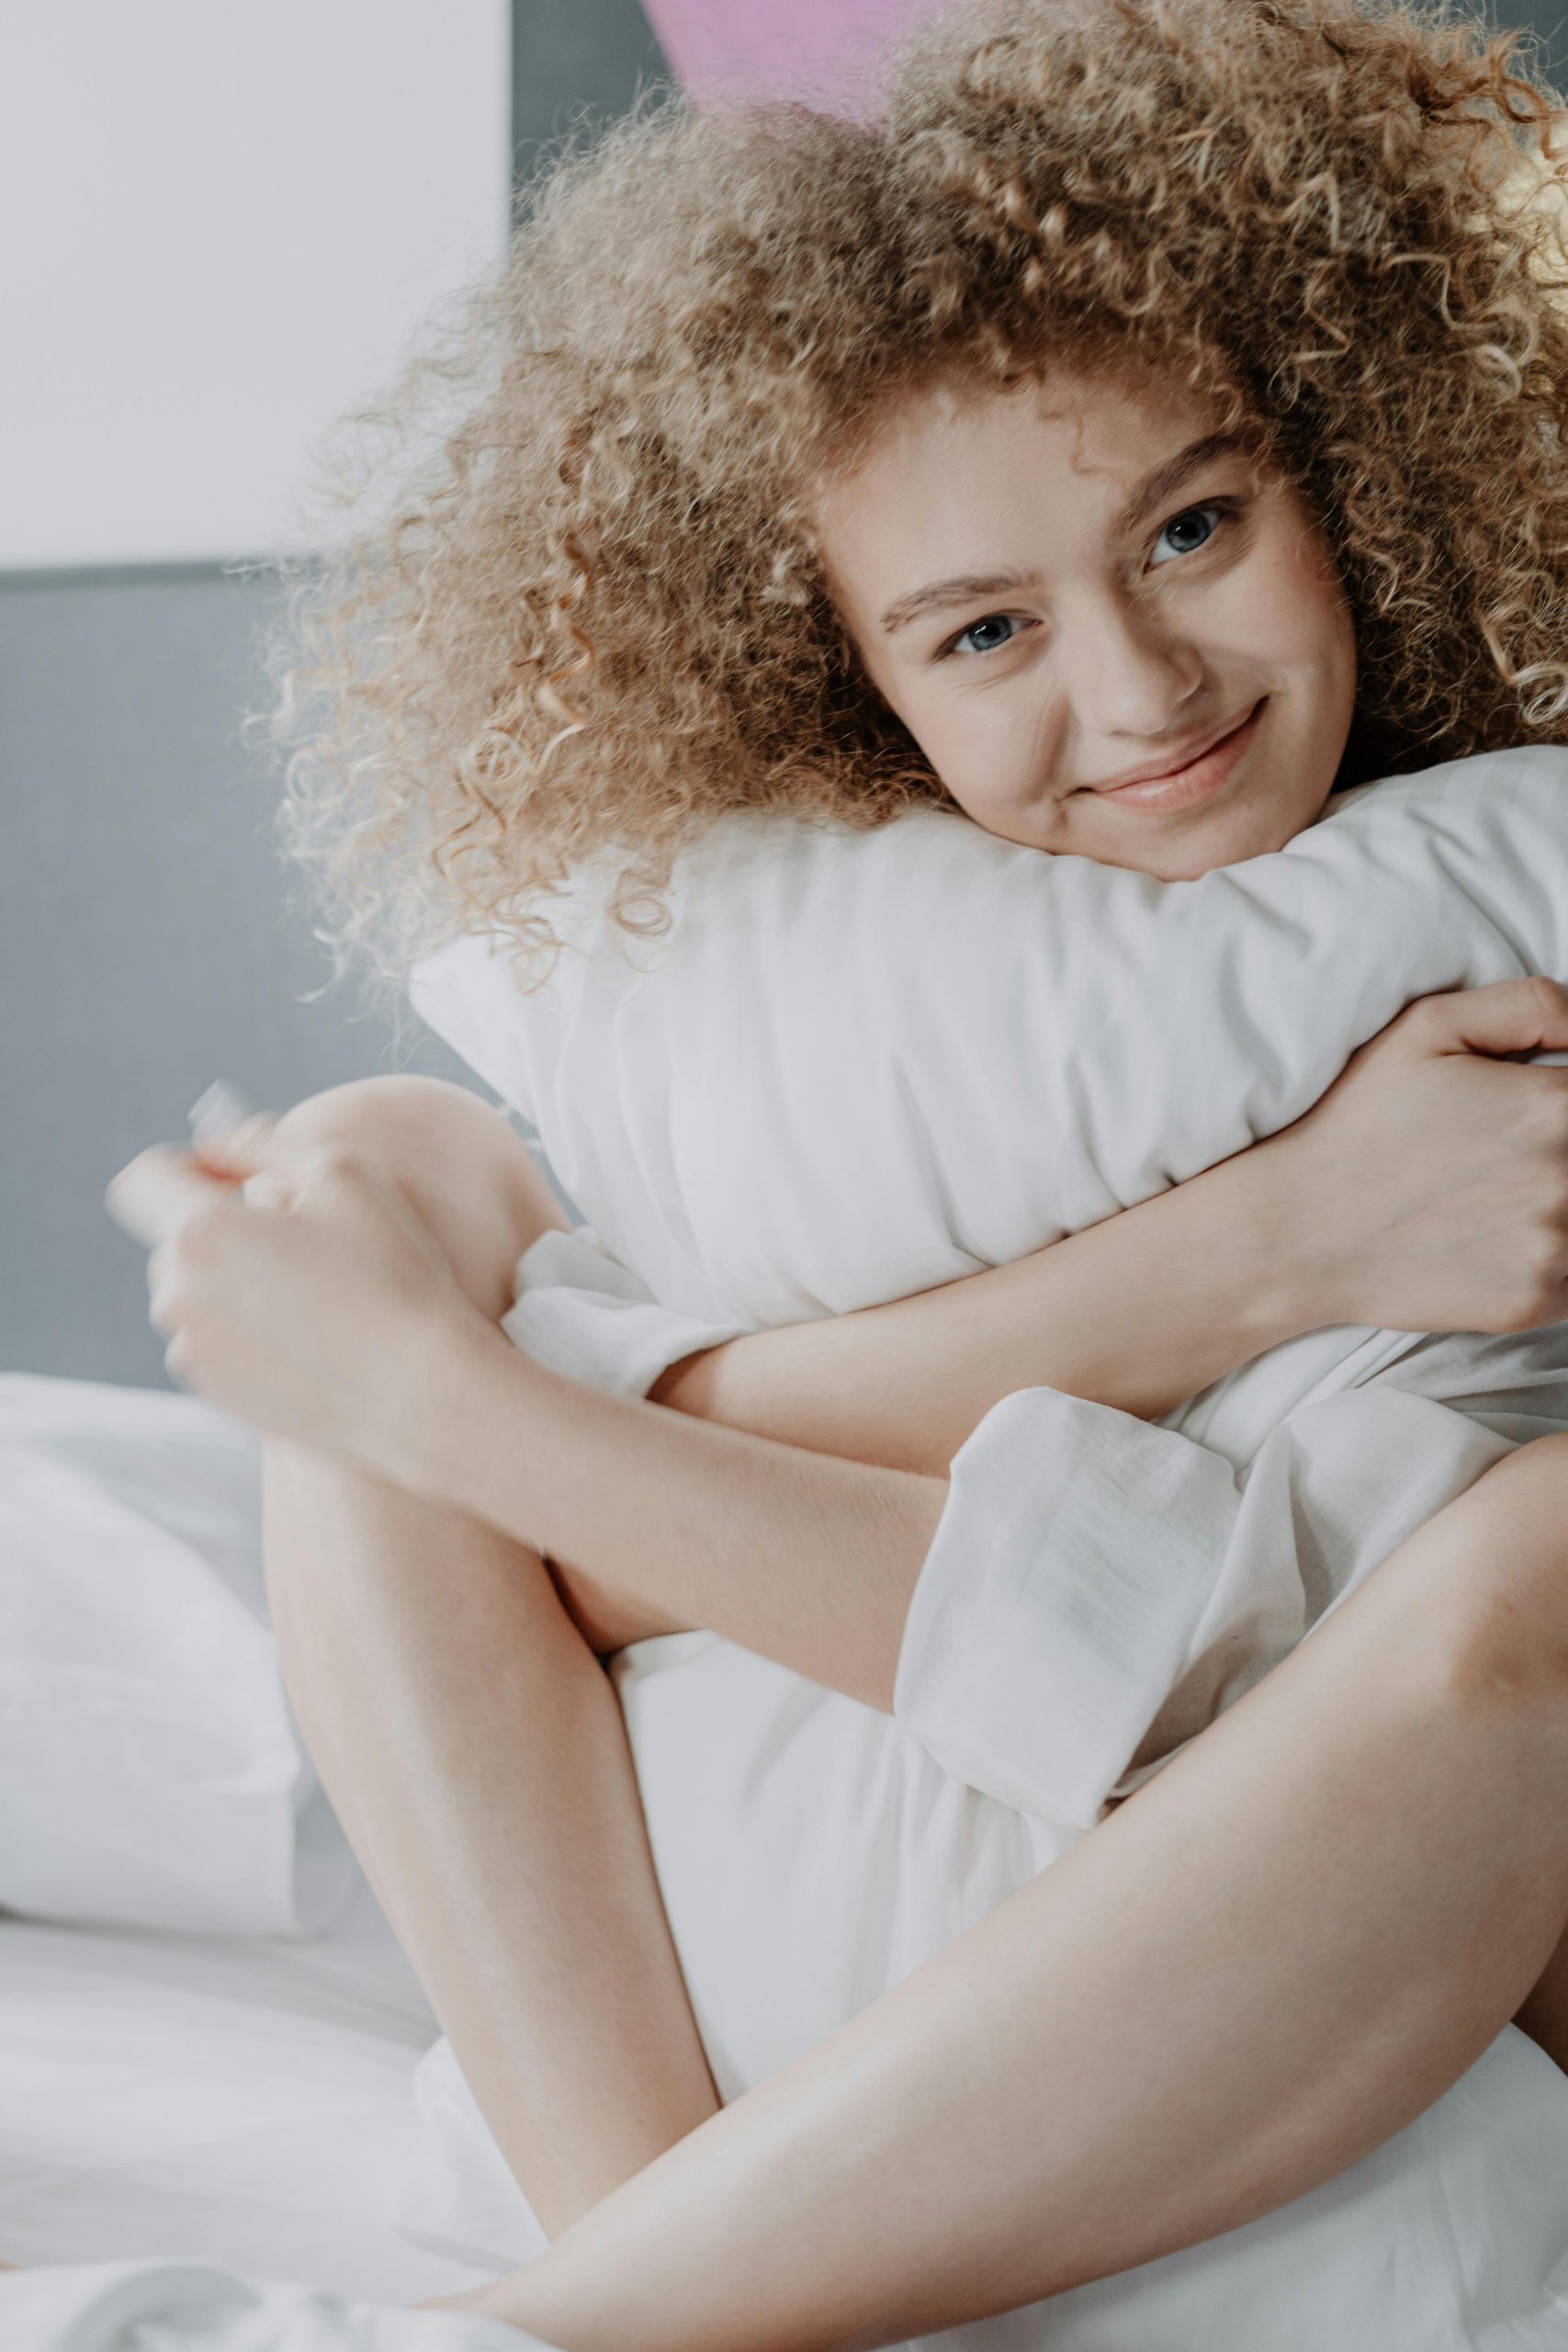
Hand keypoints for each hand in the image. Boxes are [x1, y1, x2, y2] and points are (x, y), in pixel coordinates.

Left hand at [107, 1137, 488, 1473]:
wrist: (418, 1392)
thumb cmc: (390, 1274)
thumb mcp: (343, 1171)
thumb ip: (263, 1143)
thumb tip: (217, 1148)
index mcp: (200, 1231)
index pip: (142, 1179)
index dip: (183, 1165)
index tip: (229, 1177)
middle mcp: (177, 1293)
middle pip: (174, 1238)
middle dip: (220, 1227)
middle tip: (299, 1238)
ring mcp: (191, 1350)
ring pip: (194, 1291)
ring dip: (233, 1280)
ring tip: (312, 1293)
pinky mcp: (213, 1392)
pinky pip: (213, 1339)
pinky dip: (245, 1329)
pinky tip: (310, 1335)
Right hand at [1266, 976, 1567, 1334]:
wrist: (1296, 1231)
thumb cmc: (1358, 1122)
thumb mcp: (1428, 1027)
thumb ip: (1532, 1006)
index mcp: (1553, 1107)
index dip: (1564, 1100)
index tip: (1531, 1117)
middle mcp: (1567, 1181)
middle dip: (1559, 1152)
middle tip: (1499, 1159)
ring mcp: (1554, 1249)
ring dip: (1558, 1206)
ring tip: (1493, 1195)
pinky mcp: (1535, 1301)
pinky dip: (1547, 1257)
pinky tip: (1492, 1238)